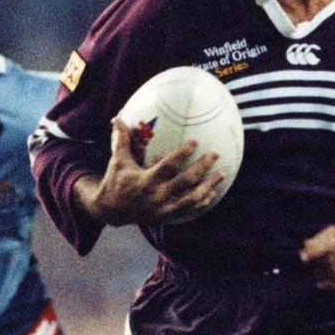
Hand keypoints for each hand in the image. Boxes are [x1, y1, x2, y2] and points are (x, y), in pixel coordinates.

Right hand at [74, 118, 224, 224]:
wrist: (112, 211)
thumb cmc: (117, 181)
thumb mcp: (118, 160)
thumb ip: (121, 140)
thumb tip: (119, 117)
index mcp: (145, 181)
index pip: (168, 166)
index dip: (182, 154)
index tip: (196, 141)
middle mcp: (157, 196)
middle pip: (185, 181)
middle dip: (202, 167)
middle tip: (215, 154)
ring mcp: (164, 209)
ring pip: (192, 198)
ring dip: (209, 186)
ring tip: (222, 173)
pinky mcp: (167, 217)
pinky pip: (190, 210)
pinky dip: (203, 202)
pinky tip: (213, 192)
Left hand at [300, 217, 334, 289]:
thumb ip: (320, 238)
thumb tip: (304, 249)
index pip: (331, 242)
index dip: (316, 251)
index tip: (303, 258)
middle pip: (334, 257)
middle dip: (319, 264)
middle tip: (311, 268)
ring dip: (324, 275)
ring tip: (315, 275)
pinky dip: (332, 284)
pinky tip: (322, 284)